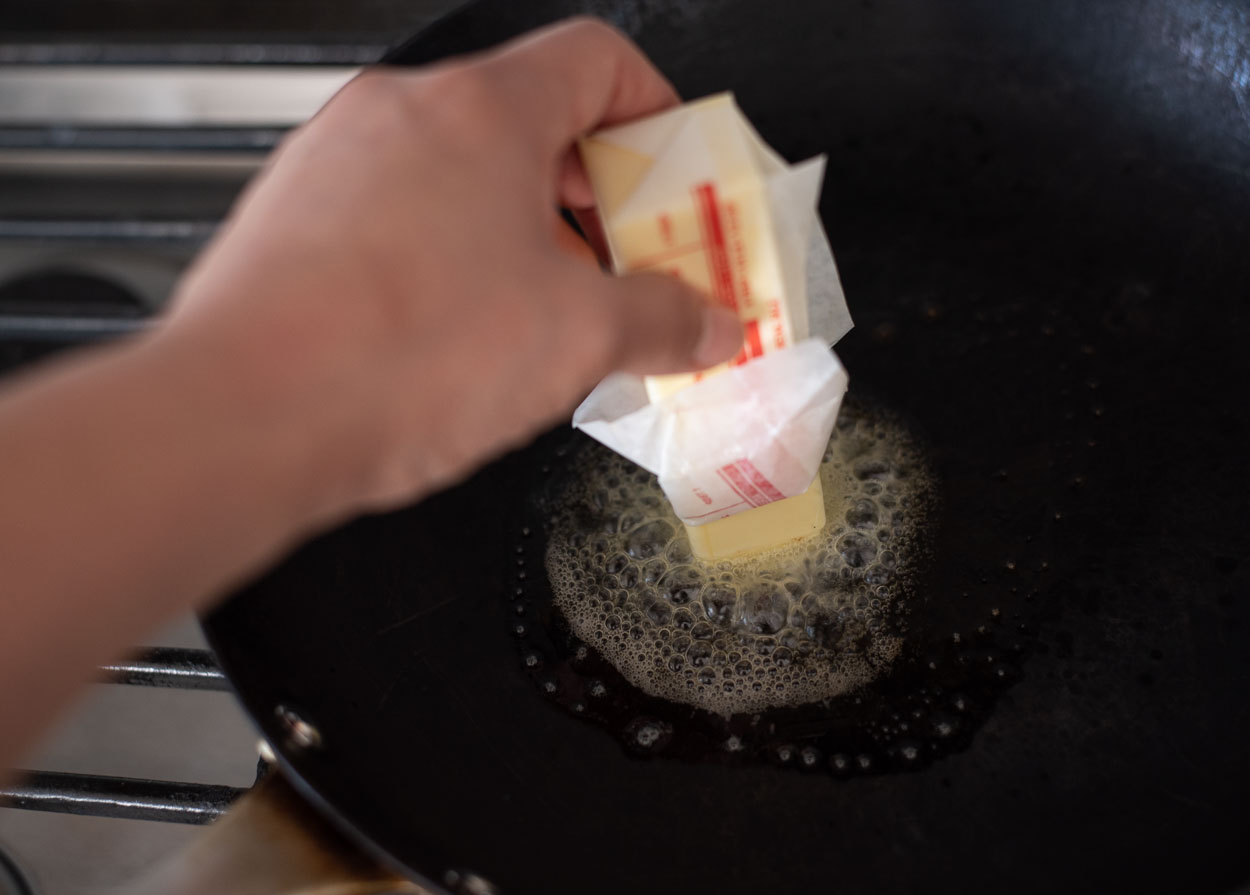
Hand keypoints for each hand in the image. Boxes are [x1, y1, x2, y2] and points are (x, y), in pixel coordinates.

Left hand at [168, 18, 742, 519]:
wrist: (244, 417)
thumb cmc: (389, 357)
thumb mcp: (575, 339)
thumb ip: (662, 320)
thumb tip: (702, 323)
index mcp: (482, 110)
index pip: (596, 60)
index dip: (653, 108)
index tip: (673, 167)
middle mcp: (400, 115)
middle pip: (529, 118)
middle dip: (594, 193)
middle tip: (631, 259)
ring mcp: (337, 162)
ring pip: (459, 171)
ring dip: (521, 228)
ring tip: (550, 308)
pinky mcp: (295, 219)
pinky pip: (399, 215)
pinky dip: (450, 255)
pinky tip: (466, 332)